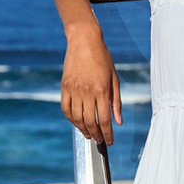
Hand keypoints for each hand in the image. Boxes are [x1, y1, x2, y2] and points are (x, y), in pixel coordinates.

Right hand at [60, 22, 121, 145]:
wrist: (84, 40)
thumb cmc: (103, 58)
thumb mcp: (114, 79)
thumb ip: (116, 102)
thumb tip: (118, 122)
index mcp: (102, 90)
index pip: (105, 119)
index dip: (108, 134)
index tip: (110, 142)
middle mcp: (86, 91)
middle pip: (90, 122)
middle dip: (96, 135)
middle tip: (99, 141)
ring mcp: (73, 89)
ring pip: (77, 118)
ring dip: (83, 129)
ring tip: (89, 134)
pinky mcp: (64, 86)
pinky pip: (66, 109)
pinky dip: (71, 119)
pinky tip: (77, 123)